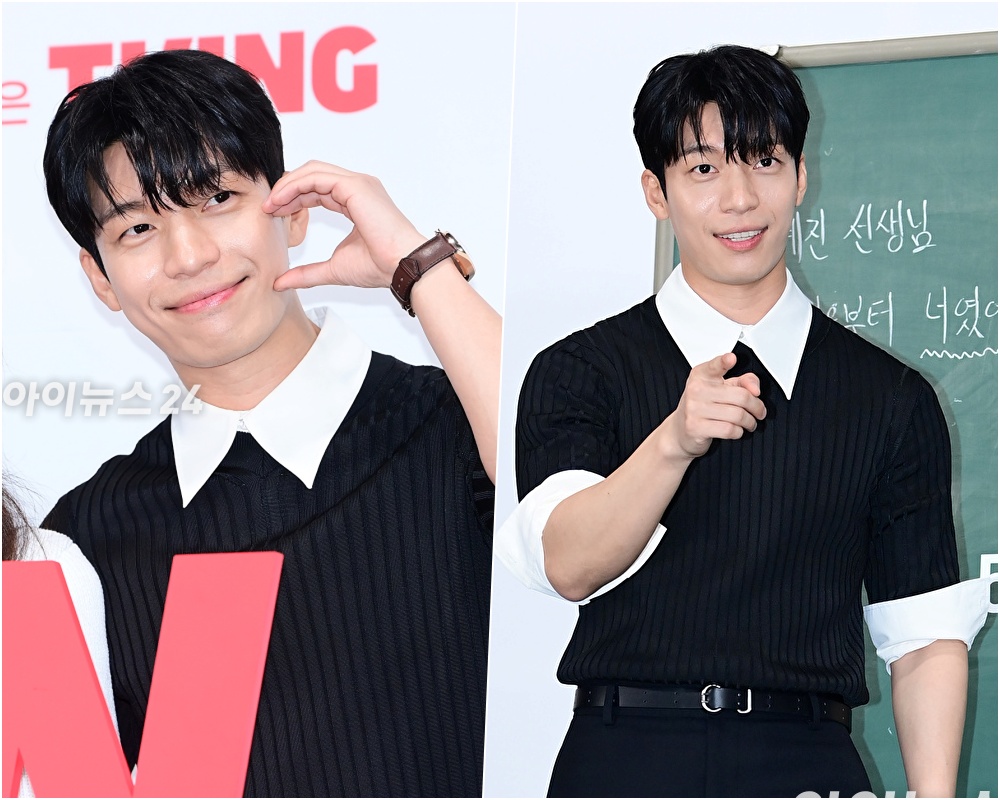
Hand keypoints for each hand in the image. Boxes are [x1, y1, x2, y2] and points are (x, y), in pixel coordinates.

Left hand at [263, 161, 426, 290]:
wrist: (402, 266)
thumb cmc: (380, 267)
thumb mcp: (333, 269)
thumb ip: (307, 273)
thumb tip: (280, 282)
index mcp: (356, 201)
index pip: (317, 190)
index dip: (293, 199)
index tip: (274, 214)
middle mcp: (358, 187)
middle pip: (313, 175)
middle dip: (287, 188)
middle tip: (268, 207)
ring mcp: (358, 184)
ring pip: (313, 171)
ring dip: (288, 185)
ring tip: (271, 204)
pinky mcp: (355, 186)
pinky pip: (317, 177)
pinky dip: (295, 186)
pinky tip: (282, 201)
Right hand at [662, 352, 765, 460]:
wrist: (679, 431)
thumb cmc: (702, 408)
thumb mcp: (721, 389)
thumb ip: (743, 382)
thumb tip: (755, 389)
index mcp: (702, 375)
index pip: (715, 366)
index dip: (724, 361)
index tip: (731, 359)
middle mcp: (696, 389)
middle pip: (741, 396)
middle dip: (757, 407)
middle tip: (759, 411)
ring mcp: (694, 409)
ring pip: (738, 415)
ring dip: (750, 422)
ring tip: (749, 423)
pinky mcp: (696, 427)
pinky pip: (729, 430)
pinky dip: (739, 432)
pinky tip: (736, 430)